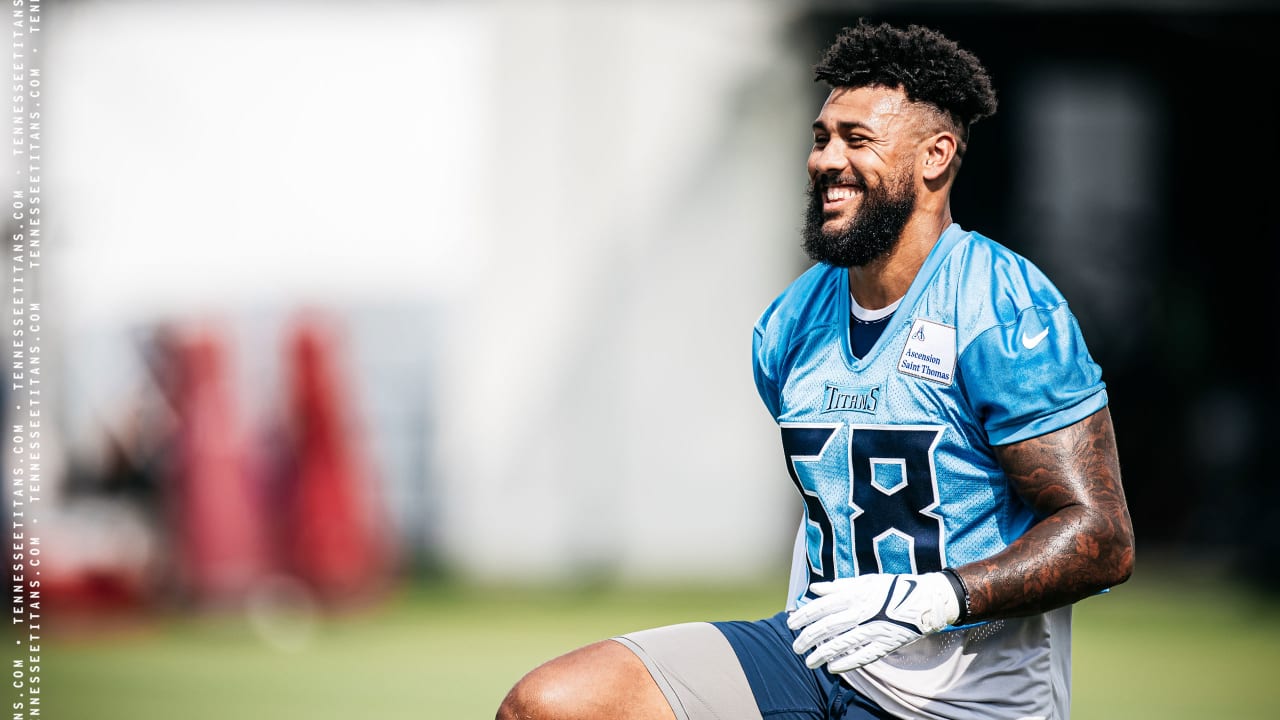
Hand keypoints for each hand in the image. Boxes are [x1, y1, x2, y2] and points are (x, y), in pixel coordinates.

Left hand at [787, 572, 959, 671]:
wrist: (926, 600)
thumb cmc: (893, 588)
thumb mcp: (865, 581)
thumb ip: (838, 586)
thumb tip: (814, 589)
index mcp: (855, 594)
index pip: (822, 607)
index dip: (804, 616)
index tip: (791, 624)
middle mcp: (862, 612)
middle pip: (828, 627)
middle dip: (808, 638)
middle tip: (796, 647)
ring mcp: (874, 629)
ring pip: (842, 644)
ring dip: (822, 654)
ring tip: (809, 662)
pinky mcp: (886, 644)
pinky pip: (863, 656)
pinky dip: (846, 663)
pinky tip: (832, 668)